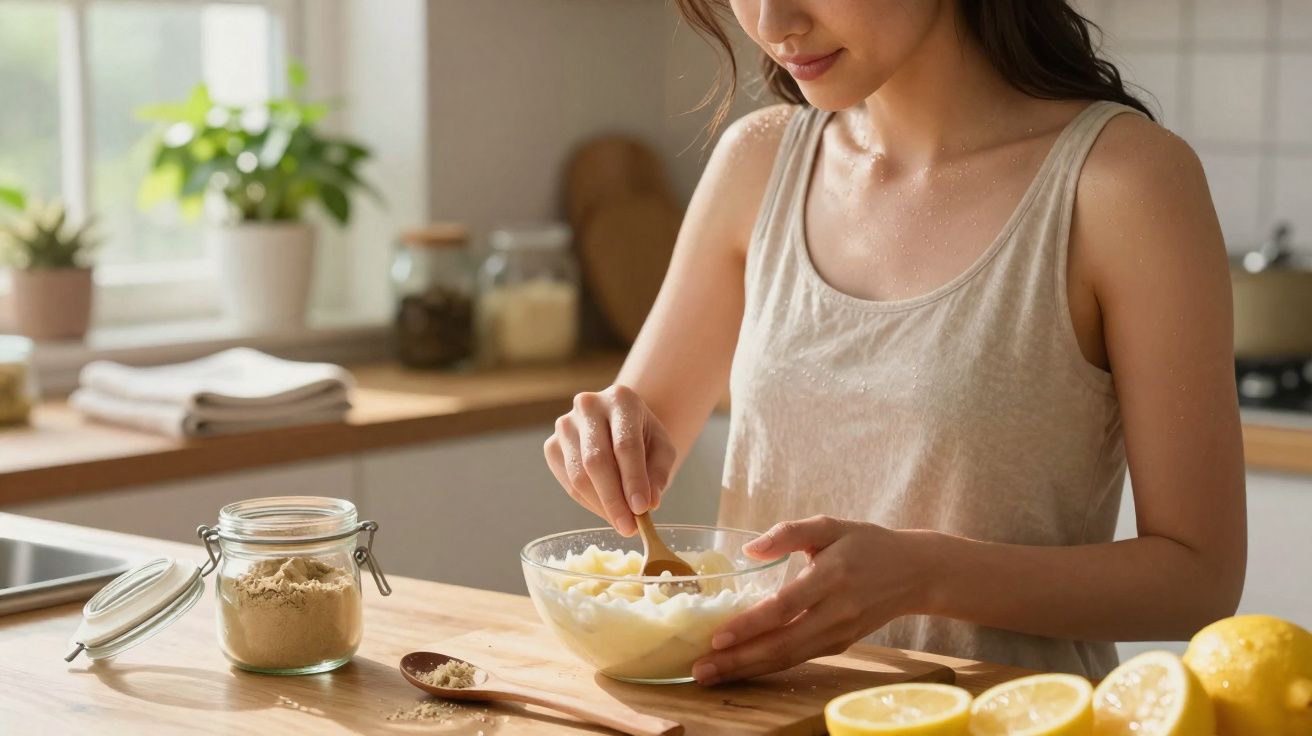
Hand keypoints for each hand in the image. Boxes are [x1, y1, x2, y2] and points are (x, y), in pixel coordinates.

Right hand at [543, 385, 676, 536]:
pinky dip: (588, 503)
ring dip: (601, 506)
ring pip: (579, 475)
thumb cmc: (643, 436)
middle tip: (629, 527)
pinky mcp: (552, 446)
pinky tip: (606, 510)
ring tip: (622, 523)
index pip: (625, 445)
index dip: (633, 479)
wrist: (619, 423)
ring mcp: (565, 425)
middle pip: (597, 460)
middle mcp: (588, 406)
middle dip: (614, 499)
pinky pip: (569, 483)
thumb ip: (659, 473)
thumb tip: (650, 503)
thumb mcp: (662, 448)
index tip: (642, 509)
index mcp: (621, 399)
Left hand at [691, 515, 930, 684]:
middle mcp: (836, 611)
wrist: (915, 573)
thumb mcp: (830, 525)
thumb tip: (749, 549)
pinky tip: (740, 668)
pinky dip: (767, 667)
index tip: (717, 637)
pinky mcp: (840, 644)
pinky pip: (798, 659)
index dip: (750, 625)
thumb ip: (788, 532)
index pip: (784, 606)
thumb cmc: (867, 543)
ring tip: (710, 674)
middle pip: (782, 644)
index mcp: (832, 576)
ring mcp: (839, 633)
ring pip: (788, 659)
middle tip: (700, 669)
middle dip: (738, 660)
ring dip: (747, 670)